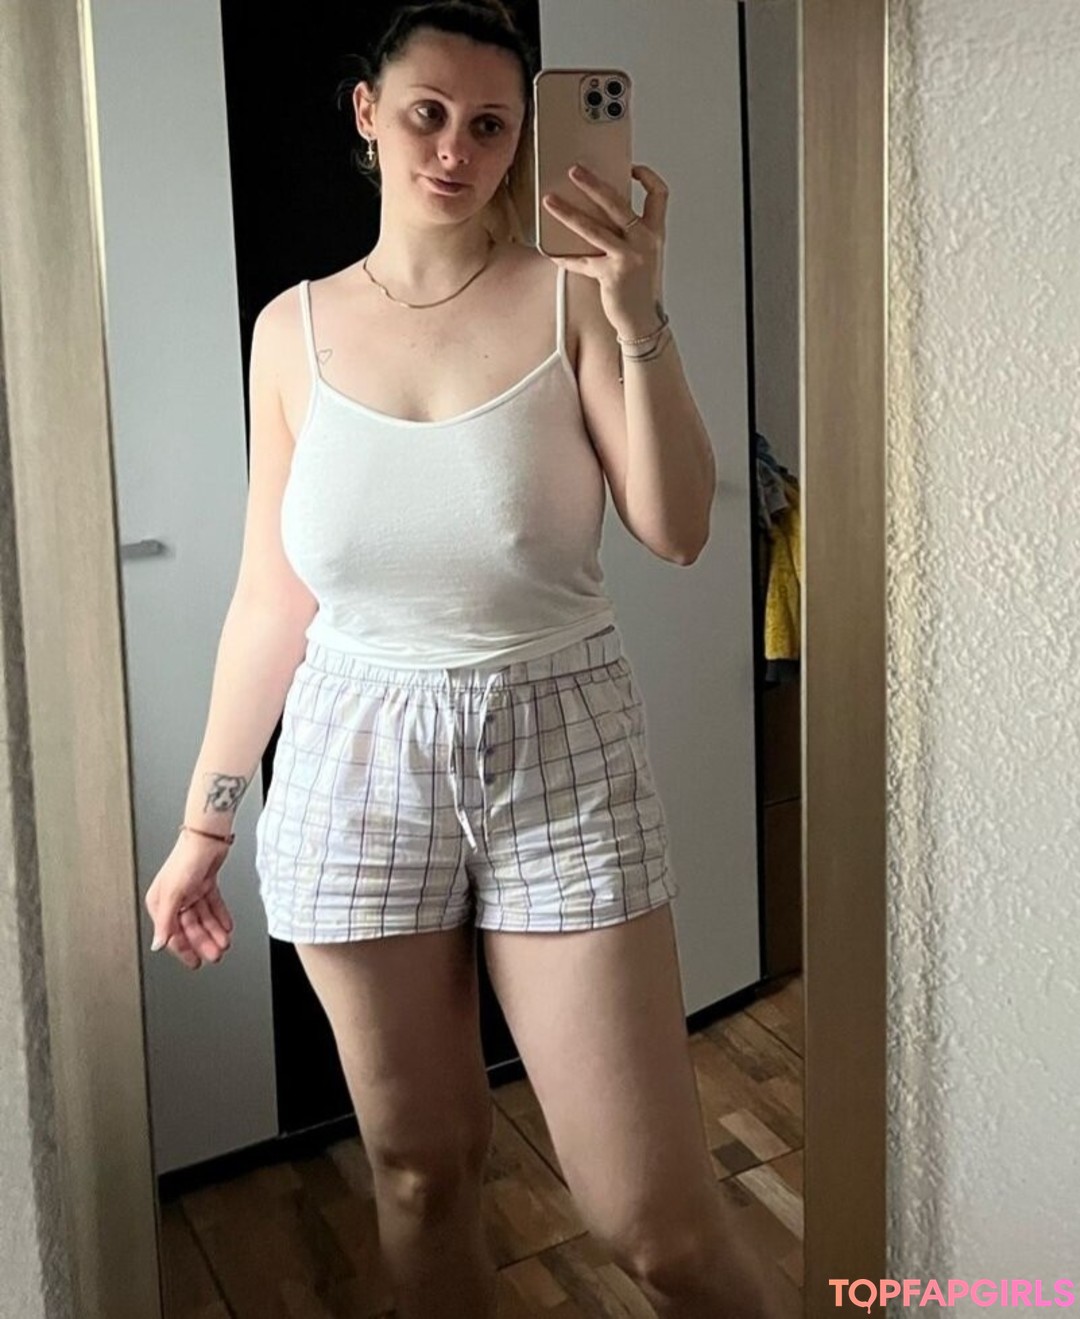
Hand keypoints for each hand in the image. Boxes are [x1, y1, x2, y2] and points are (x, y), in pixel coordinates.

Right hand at [145, 833, 234, 969]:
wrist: (207, 838)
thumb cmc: (186, 859)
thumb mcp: (173, 894)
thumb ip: (166, 922)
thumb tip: (158, 944)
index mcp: (160, 902)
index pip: (172, 932)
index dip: (184, 949)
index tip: (195, 962)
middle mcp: (174, 898)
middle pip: (190, 927)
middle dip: (204, 942)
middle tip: (216, 954)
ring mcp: (190, 891)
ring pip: (203, 918)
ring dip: (214, 931)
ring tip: (225, 943)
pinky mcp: (205, 884)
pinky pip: (213, 905)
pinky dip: (220, 916)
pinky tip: (226, 926)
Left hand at [541, 162, 669, 337]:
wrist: (642, 321)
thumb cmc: (639, 287)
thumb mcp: (643, 255)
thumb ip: (630, 233)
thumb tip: (601, 212)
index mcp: (655, 233)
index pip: (659, 194)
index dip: (647, 176)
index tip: (631, 168)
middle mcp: (644, 242)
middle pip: (617, 203)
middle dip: (593, 184)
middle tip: (574, 172)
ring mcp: (628, 258)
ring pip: (592, 228)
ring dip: (568, 213)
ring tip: (549, 201)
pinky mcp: (610, 275)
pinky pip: (581, 262)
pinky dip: (565, 258)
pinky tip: (552, 253)